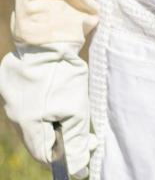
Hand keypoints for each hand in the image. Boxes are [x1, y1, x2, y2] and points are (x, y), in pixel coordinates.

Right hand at [0, 43, 96, 178]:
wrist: (49, 40)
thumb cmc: (64, 75)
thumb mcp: (76, 111)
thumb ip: (75, 141)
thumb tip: (78, 169)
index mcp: (27, 124)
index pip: (45, 155)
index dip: (68, 158)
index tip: (88, 150)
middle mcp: (15, 116)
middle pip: (40, 140)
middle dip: (64, 141)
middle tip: (89, 135)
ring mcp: (13, 101)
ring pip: (36, 123)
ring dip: (57, 124)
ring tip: (76, 114)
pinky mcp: (16, 87)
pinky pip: (32, 106)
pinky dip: (48, 109)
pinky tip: (61, 99)